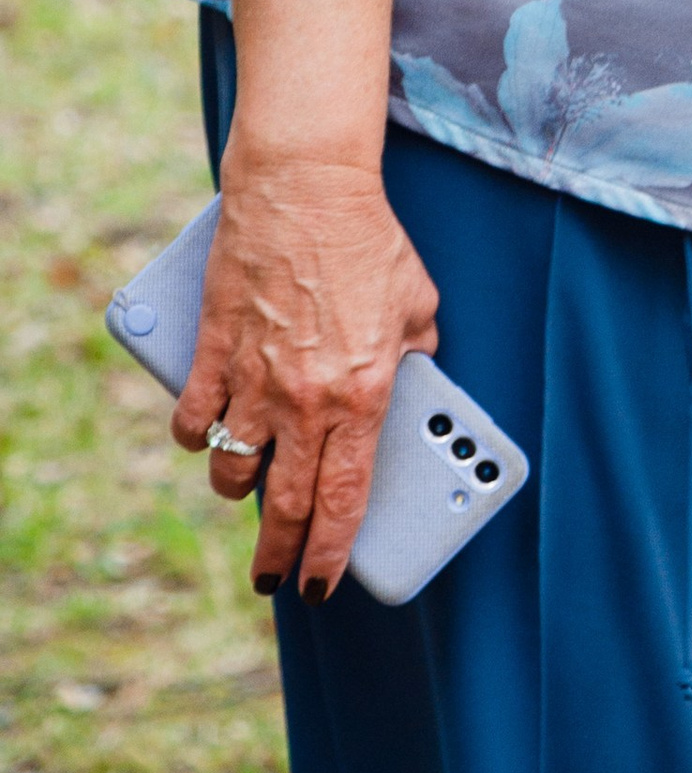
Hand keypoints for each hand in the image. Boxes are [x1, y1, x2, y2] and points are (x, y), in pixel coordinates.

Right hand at [174, 160, 440, 598]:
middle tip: (271, 578)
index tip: (320, 583)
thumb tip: (415, 374)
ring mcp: (255, 379)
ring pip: (232, 469)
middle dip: (278, 552)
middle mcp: (307, 399)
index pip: (344, 498)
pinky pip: (193, 419)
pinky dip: (194, 437)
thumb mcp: (418, 300)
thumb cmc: (367, 239)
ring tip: (243, 491)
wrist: (305, 188)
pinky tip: (202, 438)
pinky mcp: (215, 351)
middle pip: (286, 502)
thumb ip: (417, 349)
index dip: (330, 550)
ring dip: (236, 490)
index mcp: (363, 394)